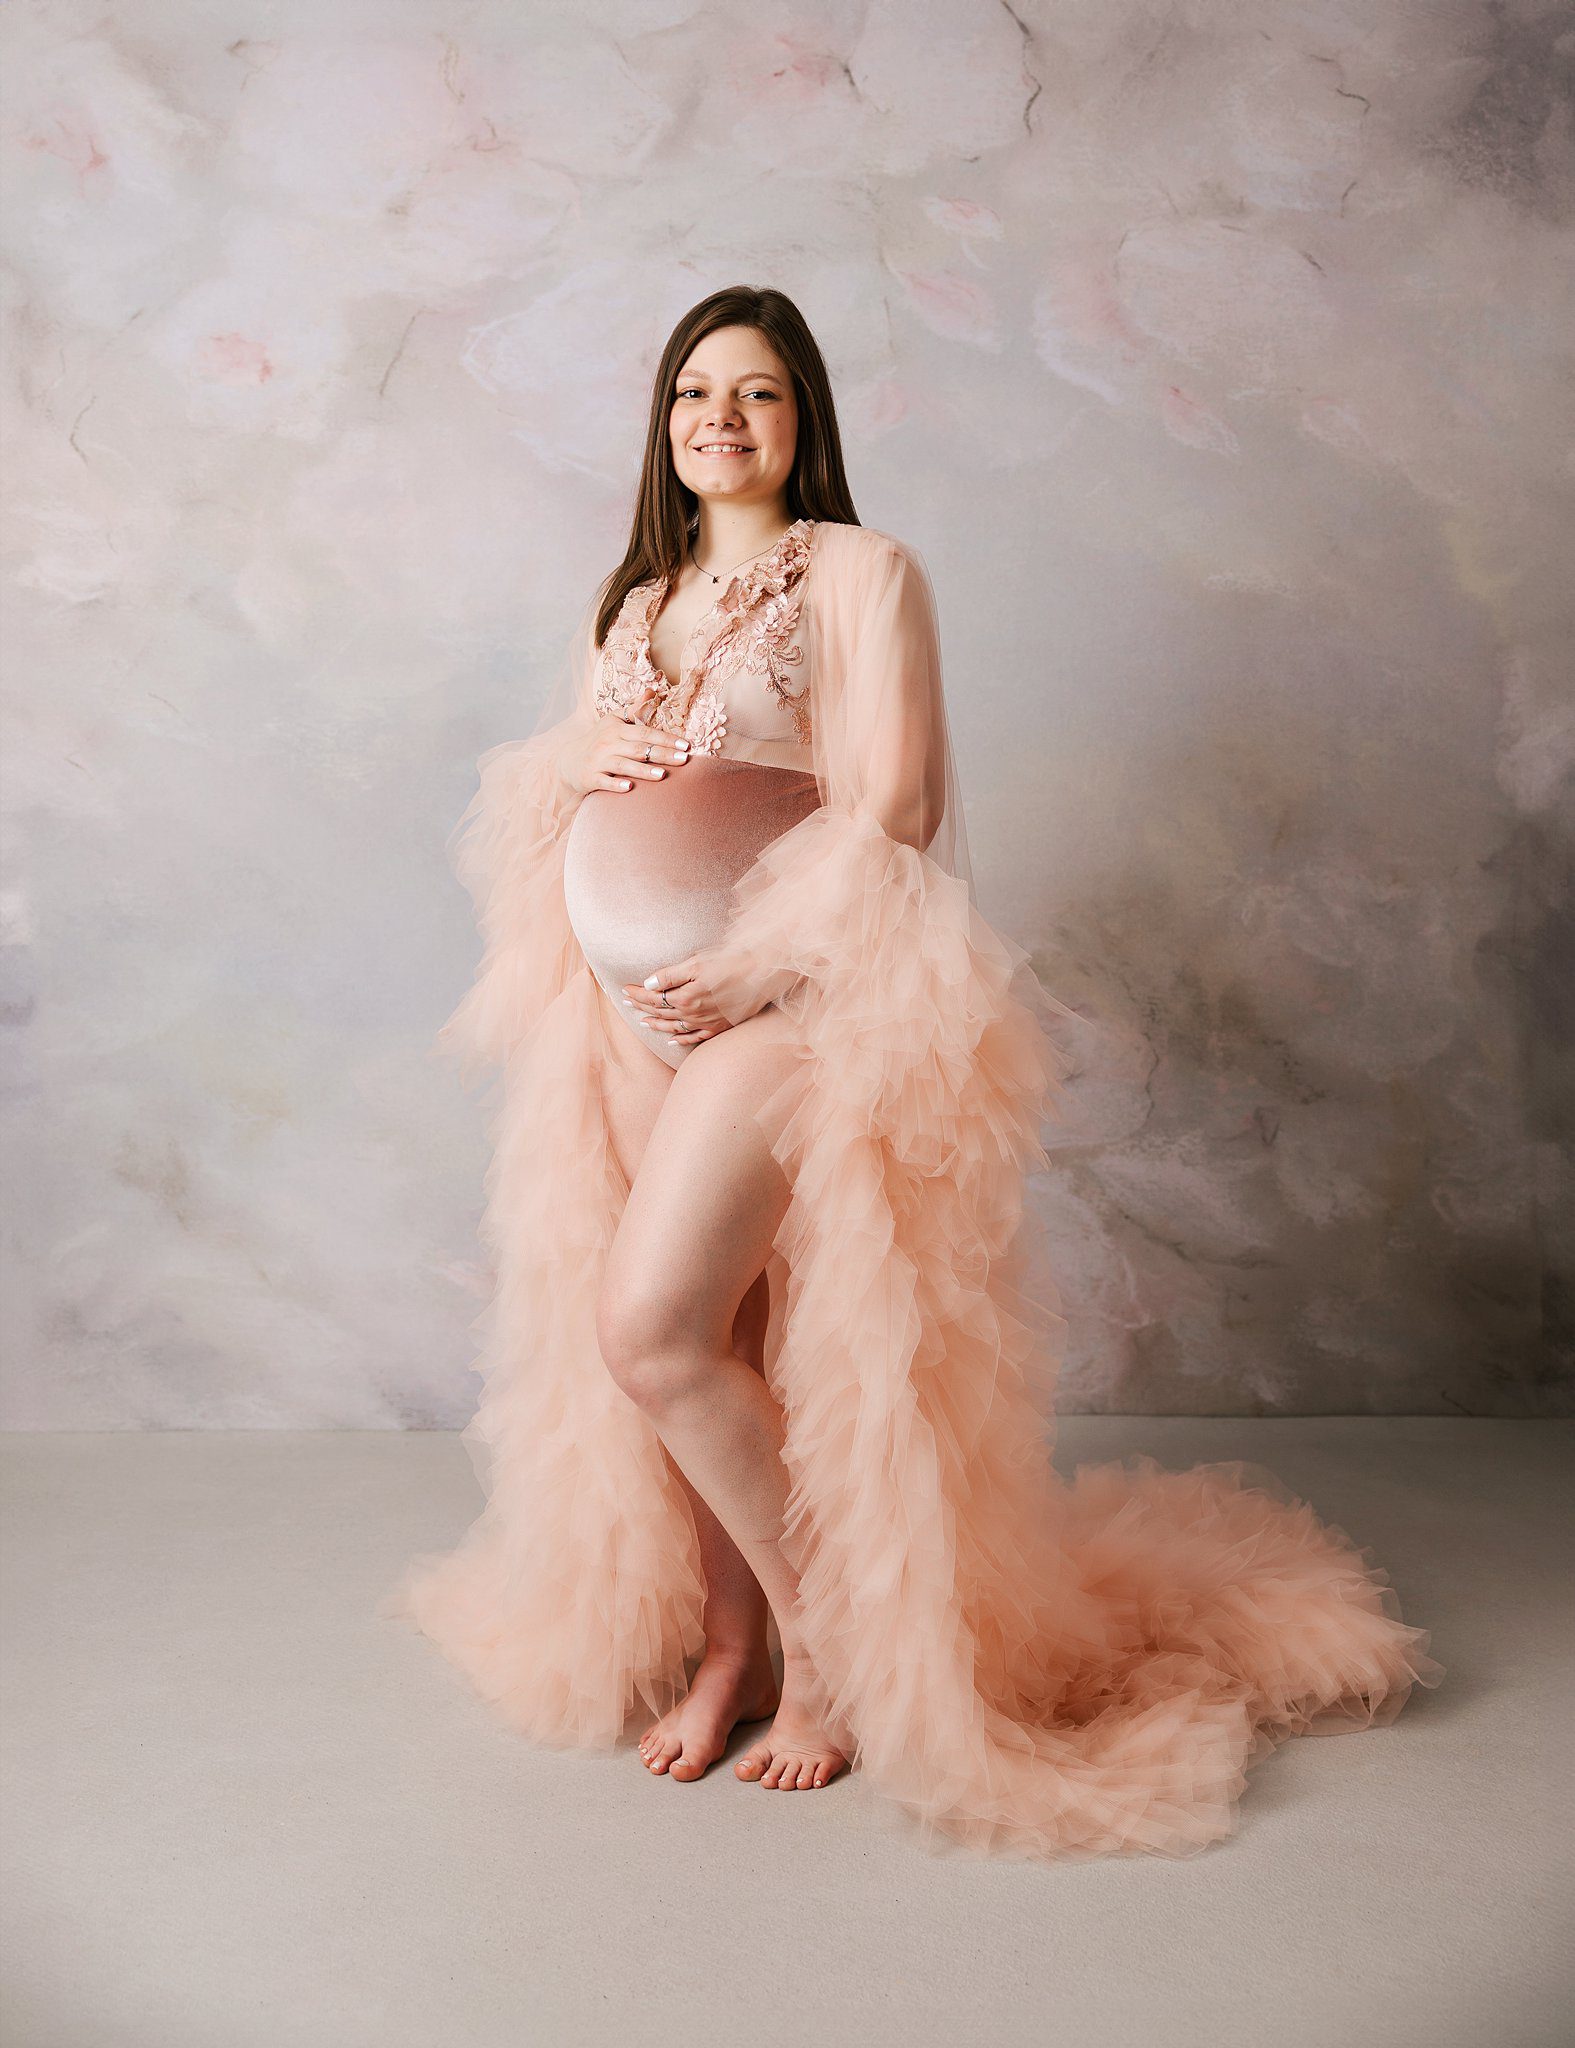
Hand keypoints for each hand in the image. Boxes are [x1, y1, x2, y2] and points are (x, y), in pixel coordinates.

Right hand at [558, 685, 690, 797]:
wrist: (569, 760)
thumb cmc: (599, 740)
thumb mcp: (614, 721)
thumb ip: (634, 709)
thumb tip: (652, 691)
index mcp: (617, 728)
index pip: (645, 732)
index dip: (666, 738)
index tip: (686, 745)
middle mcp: (608, 743)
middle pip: (639, 748)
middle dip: (662, 753)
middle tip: (684, 759)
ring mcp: (598, 760)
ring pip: (623, 765)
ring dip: (643, 770)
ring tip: (663, 774)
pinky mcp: (590, 777)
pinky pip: (604, 781)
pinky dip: (616, 784)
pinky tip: (629, 788)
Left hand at [621, 949, 758, 1047]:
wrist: (763, 975)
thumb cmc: (731, 963)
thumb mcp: (697, 963)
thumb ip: (670, 975)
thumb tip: (647, 983)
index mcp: (685, 997)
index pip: (652, 997)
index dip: (636, 994)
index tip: (624, 990)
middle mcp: (693, 1014)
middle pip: (660, 1012)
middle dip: (640, 1007)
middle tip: (625, 1003)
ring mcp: (706, 1023)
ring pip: (673, 1027)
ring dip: (656, 1024)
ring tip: (642, 1021)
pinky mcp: (719, 1026)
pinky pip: (695, 1038)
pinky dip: (681, 1040)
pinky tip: (672, 1041)